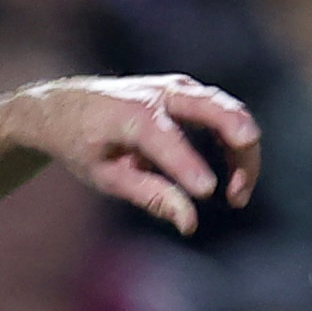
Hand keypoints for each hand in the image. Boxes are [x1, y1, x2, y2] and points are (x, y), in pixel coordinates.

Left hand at [7, 74, 262, 234]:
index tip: (207, 192)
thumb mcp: (105, 176)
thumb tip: (190, 222)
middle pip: (209, 107)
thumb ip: (148, 195)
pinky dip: (236, 145)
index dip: (186, 163)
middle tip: (243, 181)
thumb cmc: (84, 143)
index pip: (163, 135)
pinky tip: (236, 179)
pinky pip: (224, 115)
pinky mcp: (190, 93)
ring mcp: (178, 88)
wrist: (68, 106)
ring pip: (227, 110)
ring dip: (243, 152)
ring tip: (237, 196)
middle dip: (235, 138)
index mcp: (128, 112)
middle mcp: (157, 93)